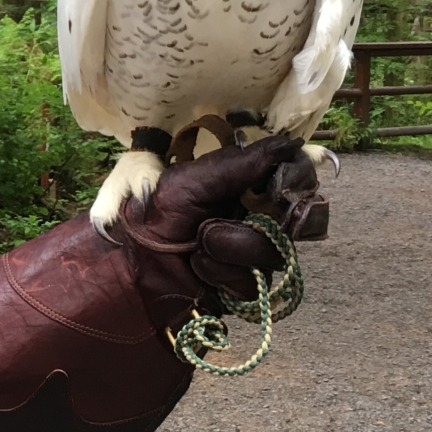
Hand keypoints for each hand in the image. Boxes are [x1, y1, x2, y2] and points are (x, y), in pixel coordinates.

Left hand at [122, 135, 298, 311]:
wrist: (135, 266)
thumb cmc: (156, 217)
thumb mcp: (188, 182)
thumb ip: (237, 164)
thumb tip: (288, 144)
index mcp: (247, 185)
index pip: (295, 177)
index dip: (296, 179)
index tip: (282, 183)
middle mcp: (261, 217)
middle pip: (296, 219)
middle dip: (251, 226)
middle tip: (211, 226)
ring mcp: (259, 254)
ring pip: (274, 252)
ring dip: (228, 247)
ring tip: (197, 246)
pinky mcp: (250, 287)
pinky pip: (256, 282)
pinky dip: (222, 274)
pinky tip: (199, 268)